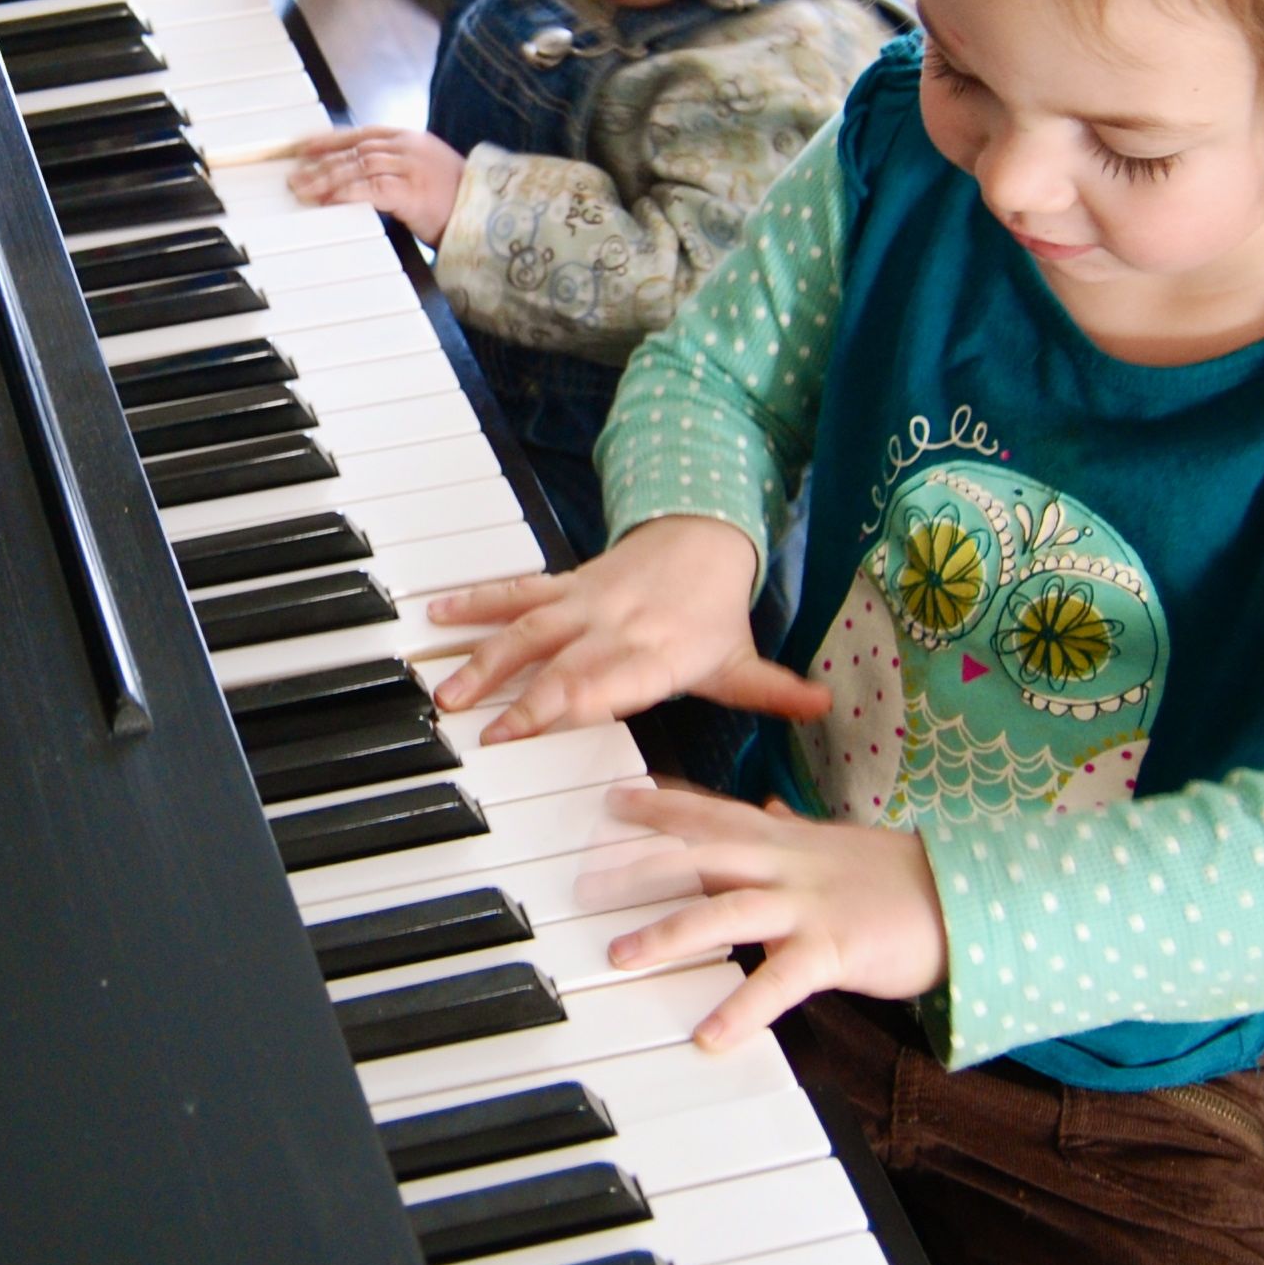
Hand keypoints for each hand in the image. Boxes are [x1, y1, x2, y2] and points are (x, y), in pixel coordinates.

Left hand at [287, 126, 464, 245]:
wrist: (488, 214)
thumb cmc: (455, 199)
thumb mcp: (423, 173)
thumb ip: (394, 168)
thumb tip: (357, 176)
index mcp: (409, 139)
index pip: (360, 133)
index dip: (328, 139)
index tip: (302, 147)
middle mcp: (408, 147)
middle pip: (354, 149)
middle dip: (320, 162)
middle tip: (294, 175)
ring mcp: (412, 168)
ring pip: (358, 166)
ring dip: (326, 178)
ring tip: (303, 190)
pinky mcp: (413, 193)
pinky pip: (372, 188)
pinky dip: (347, 193)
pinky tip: (329, 200)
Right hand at [429, 515, 828, 740]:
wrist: (700, 534)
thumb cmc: (715, 612)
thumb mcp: (745, 658)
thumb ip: (774, 691)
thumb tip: (826, 705)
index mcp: (658, 652)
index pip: (609, 682)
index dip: (569, 704)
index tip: (532, 731)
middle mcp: (616, 625)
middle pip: (560, 662)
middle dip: (519, 696)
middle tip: (478, 730)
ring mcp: (585, 602)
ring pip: (527, 627)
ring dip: (484, 656)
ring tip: (445, 687)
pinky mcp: (565, 586)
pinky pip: (516, 592)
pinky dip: (476, 601)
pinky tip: (437, 615)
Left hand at [598, 787, 949, 1052]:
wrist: (967, 898)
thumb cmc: (899, 877)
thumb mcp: (838, 845)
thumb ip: (795, 830)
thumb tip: (770, 807)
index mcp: (784, 839)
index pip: (709, 814)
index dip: (658, 806)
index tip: (609, 803)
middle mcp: (787, 863)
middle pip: (697, 853)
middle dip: (636, 866)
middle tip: (583, 883)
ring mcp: (809, 904)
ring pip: (725, 909)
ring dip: (669, 933)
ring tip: (622, 956)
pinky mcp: (835, 948)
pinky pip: (781, 981)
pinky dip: (743, 1008)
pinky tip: (710, 1036)